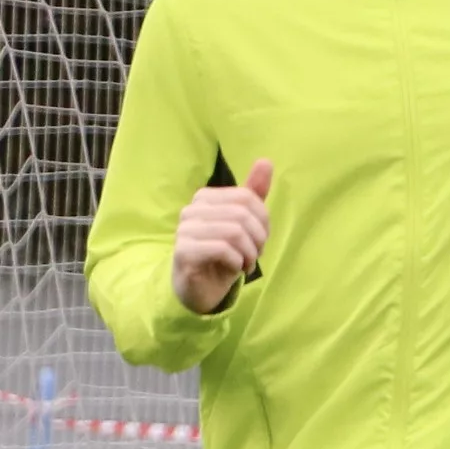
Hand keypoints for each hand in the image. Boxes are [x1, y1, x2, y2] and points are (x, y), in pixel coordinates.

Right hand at [172, 157, 271, 315]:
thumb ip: (253, 194)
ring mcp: (184, 229)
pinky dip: (237, 261)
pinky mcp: (183, 251)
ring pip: (234, 231)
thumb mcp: (243, 224)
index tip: (260, 239)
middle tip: (256, 254)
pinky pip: (222, 249)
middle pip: (242, 214)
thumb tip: (266, 161)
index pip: (247, 198)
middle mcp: (192, 209)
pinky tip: (235, 267)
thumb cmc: (223, 254)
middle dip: (258, 238)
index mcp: (206, 198)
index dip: (263, 221)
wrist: (199, 287)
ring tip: (247, 263)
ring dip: (249, 252)